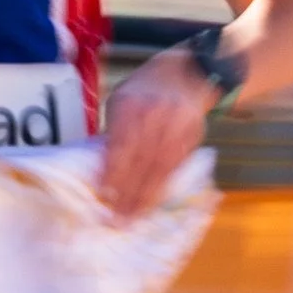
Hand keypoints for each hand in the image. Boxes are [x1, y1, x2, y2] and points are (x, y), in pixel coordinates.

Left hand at [97, 46, 214, 216]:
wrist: (186, 74)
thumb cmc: (143, 92)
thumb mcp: (120, 101)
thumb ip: (113, 131)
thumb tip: (100, 167)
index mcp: (131, 105)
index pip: (120, 145)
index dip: (113, 172)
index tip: (104, 195)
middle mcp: (155, 116)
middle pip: (140, 161)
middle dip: (128, 192)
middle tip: (117, 218)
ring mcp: (176, 126)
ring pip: (159, 168)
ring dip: (145, 196)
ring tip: (133, 217)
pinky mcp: (192, 137)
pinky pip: (175, 168)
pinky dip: (162, 187)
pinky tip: (152, 203)